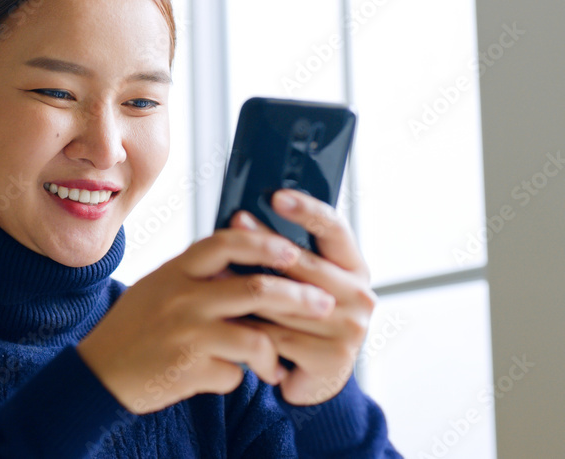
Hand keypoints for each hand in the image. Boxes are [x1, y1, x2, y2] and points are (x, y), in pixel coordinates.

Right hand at [75, 215, 337, 414]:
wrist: (98, 372)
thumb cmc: (133, 327)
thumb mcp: (158, 286)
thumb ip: (195, 274)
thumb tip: (242, 257)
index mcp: (175, 272)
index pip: (225, 243)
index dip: (263, 243)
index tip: (292, 250)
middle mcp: (182, 299)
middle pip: (255, 289)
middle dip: (298, 297)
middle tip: (324, 303)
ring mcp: (187, 335)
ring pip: (255, 338)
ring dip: (275, 352)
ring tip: (279, 362)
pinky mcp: (189, 369)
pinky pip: (234, 374)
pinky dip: (241, 378)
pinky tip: (237, 380)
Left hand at [230, 189, 376, 405]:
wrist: (307, 380)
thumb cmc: (297, 322)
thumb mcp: (298, 283)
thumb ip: (285, 256)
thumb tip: (244, 216)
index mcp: (354, 269)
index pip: (336, 229)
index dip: (307, 210)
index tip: (277, 195)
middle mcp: (360, 295)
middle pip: (303, 262)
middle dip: (264, 241)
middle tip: (235, 222)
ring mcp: (350, 328)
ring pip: (284, 300)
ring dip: (247, 287)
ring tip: (216, 271)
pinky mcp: (332, 358)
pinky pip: (276, 334)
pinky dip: (247, 327)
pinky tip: (225, 317)